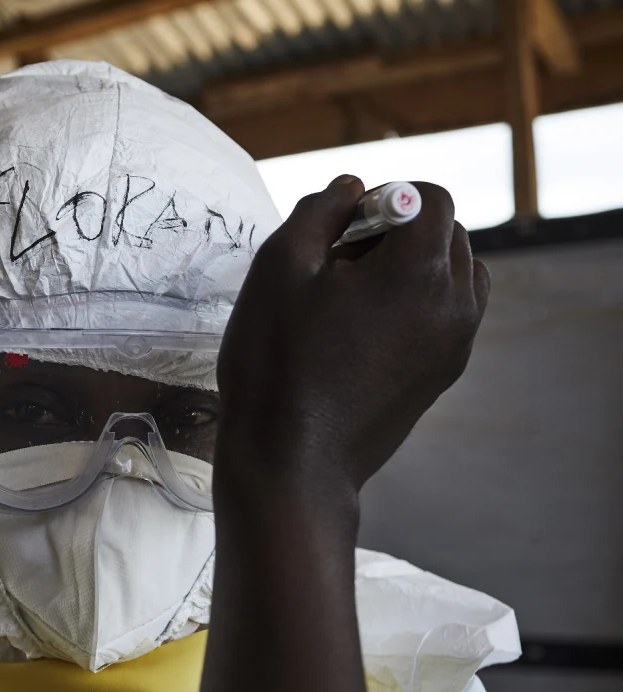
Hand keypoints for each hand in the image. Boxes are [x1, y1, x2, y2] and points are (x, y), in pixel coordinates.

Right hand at [216, 176, 489, 497]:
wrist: (291, 462)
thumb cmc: (277, 363)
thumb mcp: (279, 266)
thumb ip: (319, 210)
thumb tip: (351, 187)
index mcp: (420, 269)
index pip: (429, 197)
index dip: (382, 198)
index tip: (339, 229)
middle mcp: (455, 303)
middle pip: (446, 234)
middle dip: (397, 233)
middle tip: (337, 266)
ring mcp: (454, 344)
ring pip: (452, 275)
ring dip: (410, 269)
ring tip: (352, 300)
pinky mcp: (443, 375)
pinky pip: (444, 316)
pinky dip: (414, 306)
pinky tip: (360, 333)